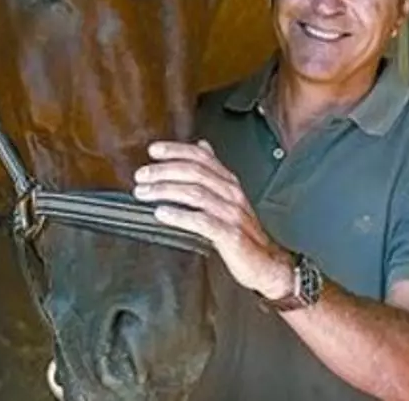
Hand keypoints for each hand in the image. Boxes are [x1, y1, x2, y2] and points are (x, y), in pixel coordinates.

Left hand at [133, 139, 293, 299]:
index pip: (202, 157)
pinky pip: (202, 221)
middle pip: (195, 172)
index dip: (176, 150)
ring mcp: (232, 213)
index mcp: (229, 182)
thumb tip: (202, 145)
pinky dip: (179, 215)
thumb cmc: (244, 232)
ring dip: (165, 190)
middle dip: (164, 171)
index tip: (154, 151)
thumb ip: (214, 172)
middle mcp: (231, 193)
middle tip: (141, 175)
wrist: (267, 263)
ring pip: (195, 194)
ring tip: (145, 193)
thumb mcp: (229, 197)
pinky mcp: (230, 234)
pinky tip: (162, 213)